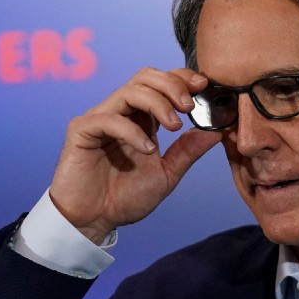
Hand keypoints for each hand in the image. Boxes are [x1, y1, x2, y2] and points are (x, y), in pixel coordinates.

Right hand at [47, 67, 220, 243]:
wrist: (94, 221)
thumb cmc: (124, 197)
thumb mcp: (166, 174)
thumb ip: (187, 152)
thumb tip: (217, 132)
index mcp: (140, 119)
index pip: (159, 83)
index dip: (181, 78)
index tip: (204, 86)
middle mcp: (120, 113)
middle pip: (145, 77)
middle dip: (171, 85)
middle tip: (188, 107)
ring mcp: (100, 119)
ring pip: (129, 91)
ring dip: (157, 103)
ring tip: (174, 127)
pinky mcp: (81, 130)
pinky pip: (109, 118)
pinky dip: (132, 131)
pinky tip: (147, 150)